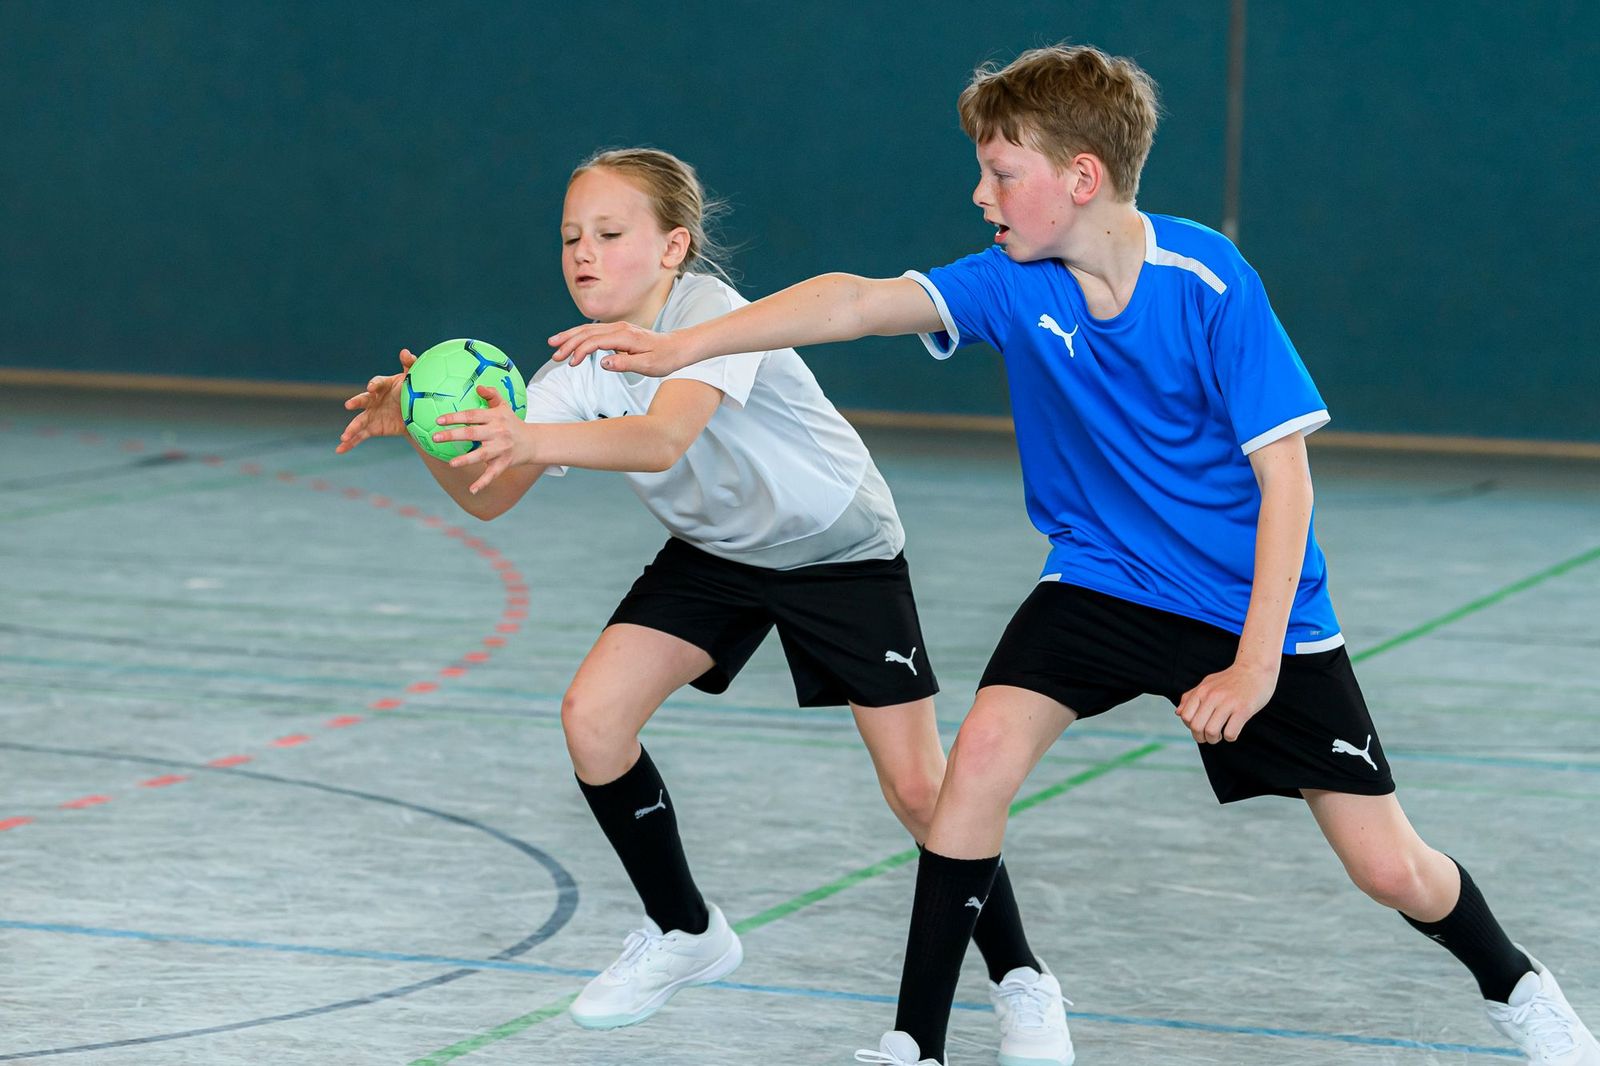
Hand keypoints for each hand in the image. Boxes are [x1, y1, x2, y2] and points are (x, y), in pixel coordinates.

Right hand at [336, 349, 416, 453]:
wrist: (415, 412)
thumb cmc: (412, 391)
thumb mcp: (413, 378)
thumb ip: (409, 364)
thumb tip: (404, 352)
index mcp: (382, 387)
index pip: (377, 383)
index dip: (374, 385)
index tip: (372, 388)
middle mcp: (373, 400)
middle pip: (363, 400)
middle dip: (356, 402)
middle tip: (349, 405)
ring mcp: (371, 415)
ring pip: (359, 421)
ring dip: (351, 428)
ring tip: (343, 437)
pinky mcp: (372, 427)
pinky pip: (360, 435)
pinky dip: (350, 443)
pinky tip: (340, 449)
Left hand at [429, 386, 532, 493]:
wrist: (533, 442)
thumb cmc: (513, 423)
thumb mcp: (504, 406)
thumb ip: (492, 395)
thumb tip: (478, 387)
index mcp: (495, 417)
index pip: (472, 415)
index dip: (455, 417)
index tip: (438, 420)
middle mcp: (497, 432)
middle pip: (473, 433)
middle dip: (453, 435)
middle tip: (436, 437)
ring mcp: (501, 449)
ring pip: (482, 455)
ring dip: (466, 459)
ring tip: (451, 463)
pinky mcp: (504, 463)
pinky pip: (492, 474)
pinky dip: (483, 482)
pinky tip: (472, 490)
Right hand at [547, 321, 692, 375]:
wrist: (677, 347)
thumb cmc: (664, 358)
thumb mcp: (648, 366)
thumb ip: (624, 364)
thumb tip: (602, 362)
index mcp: (625, 336)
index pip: (595, 340)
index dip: (580, 351)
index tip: (570, 363)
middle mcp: (619, 328)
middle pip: (587, 332)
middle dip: (568, 342)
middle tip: (554, 355)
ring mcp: (618, 328)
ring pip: (588, 329)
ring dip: (570, 336)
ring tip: (553, 344)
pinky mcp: (618, 331)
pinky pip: (594, 331)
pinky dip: (580, 335)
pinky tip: (570, 341)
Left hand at [1175, 659, 1278, 742]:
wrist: (1256, 669)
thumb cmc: (1231, 679)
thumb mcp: (1208, 683)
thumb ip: (1191, 696)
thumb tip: (1178, 713)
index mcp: (1202, 691)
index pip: (1185, 717)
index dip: (1190, 727)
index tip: (1201, 726)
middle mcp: (1213, 696)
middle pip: (1196, 727)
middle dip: (1201, 738)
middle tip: (1209, 736)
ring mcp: (1228, 703)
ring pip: (1211, 732)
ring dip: (1214, 739)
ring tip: (1220, 735)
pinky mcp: (1244, 710)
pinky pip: (1230, 733)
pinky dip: (1230, 737)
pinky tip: (1233, 731)